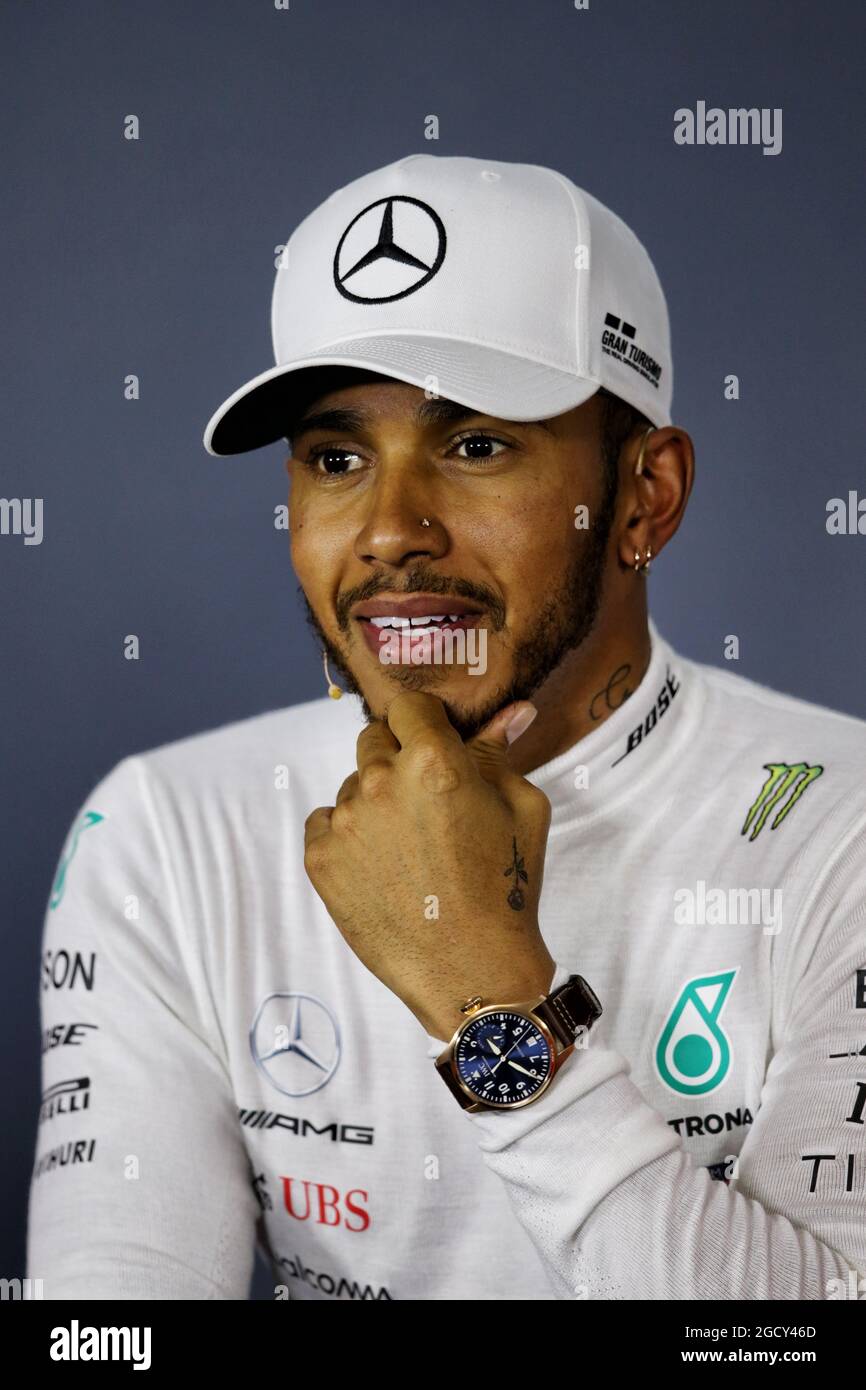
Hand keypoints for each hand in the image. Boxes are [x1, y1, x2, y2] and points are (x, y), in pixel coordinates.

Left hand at [304, 693, 554, 1039]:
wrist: (470, 969)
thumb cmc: (505, 887)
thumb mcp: (521, 809)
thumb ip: (500, 752)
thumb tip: (514, 710)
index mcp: (434, 759)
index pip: (410, 706)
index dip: (424, 723)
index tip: (433, 744)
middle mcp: (381, 780)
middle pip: (375, 739)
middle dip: (398, 759)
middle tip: (425, 804)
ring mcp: (346, 821)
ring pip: (353, 786)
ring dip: (375, 803)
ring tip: (408, 850)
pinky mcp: (320, 858)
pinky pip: (325, 823)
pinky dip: (347, 836)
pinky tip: (380, 867)